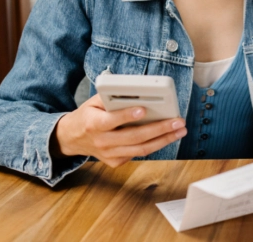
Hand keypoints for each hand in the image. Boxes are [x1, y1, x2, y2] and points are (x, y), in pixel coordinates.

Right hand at [51, 94, 186, 167]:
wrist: (72, 138)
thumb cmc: (88, 115)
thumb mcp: (93, 102)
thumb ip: (111, 96)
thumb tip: (135, 91)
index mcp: (93, 124)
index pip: (112, 121)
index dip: (127, 116)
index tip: (143, 109)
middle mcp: (102, 142)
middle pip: (134, 137)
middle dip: (159, 129)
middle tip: (177, 121)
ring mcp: (109, 154)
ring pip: (141, 149)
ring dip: (164, 140)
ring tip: (180, 130)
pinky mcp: (115, 162)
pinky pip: (139, 153)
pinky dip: (155, 144)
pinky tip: (168, 136)